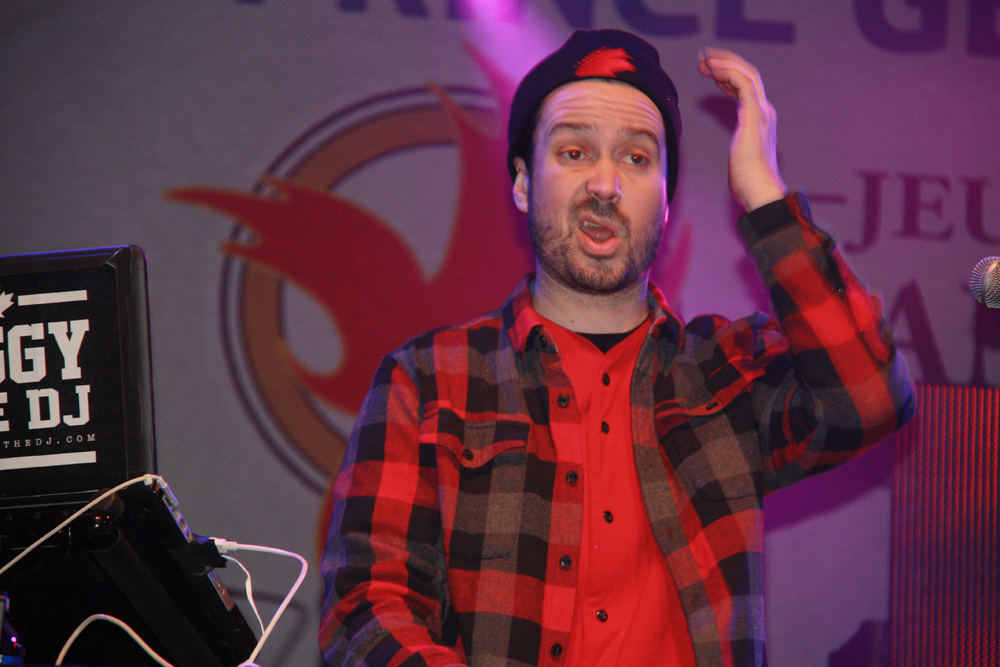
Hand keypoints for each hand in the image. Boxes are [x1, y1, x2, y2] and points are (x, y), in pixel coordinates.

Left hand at [697, 47, 786, 211]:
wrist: (760, 191)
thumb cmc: (747, 181)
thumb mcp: (738, 155)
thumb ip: (739, 143)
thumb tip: (736, 147)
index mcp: (759, 118)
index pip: (745, 86)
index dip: (726, 75)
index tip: (708, 70)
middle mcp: (763, 110)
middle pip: (747, 74)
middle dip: (724, 62)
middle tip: (702, 58)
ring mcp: (761, 111)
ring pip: (746, 74)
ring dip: (724, 62)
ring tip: (704, 59)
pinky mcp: (755, 115)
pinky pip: (744, 83)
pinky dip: (729, 72)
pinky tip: (712, 69)